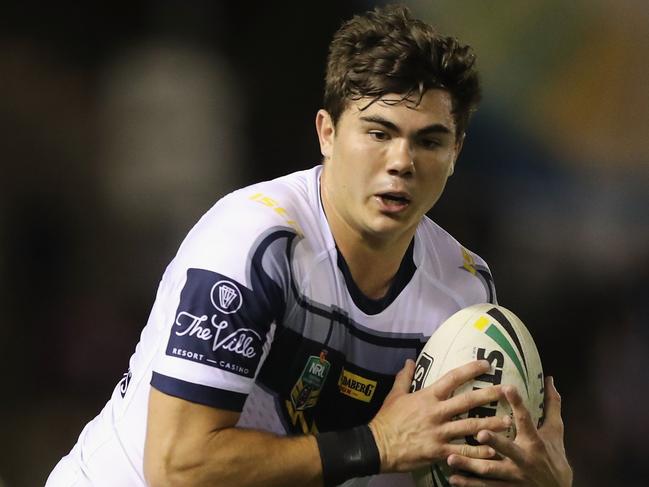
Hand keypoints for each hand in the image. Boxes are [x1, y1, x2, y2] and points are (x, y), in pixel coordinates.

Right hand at [369, 359, 510, 472]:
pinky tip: (492, 449)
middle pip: (467, 402)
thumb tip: (410, 361)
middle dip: (488, 395)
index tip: (486, 364)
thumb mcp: (394, 395)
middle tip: (506, 391)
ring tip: (508, 421)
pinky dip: (478, 451)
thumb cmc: (386, 420)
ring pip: (470, 427)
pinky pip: (463, 451)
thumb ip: (404, 377)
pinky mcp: (438, 451)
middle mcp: (436, 412)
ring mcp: (439, 433)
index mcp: (427, 397)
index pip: (452, 378)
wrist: (377, 445)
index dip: (470, 370)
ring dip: (491, 424)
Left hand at [446, 377, 572, 486]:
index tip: (507, 387)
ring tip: (451, 458)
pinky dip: (469, 484)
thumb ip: (551, 406)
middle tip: (479, 432)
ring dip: (470, 465)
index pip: (526, 420)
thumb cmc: (554, 456)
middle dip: (494, 442)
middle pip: (508, 449)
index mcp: (534, 441)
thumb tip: (549, 379)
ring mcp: (514, 476)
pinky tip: (453, 479)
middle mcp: (524, 459)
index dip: (518, 404)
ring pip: (490, 470)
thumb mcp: (555, 432)